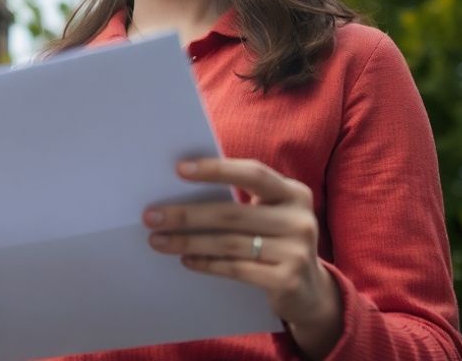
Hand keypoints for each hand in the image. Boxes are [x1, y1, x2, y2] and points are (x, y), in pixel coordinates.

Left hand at [144, 158, 341, 357]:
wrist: (310, 291)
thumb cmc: (276, 241)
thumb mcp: (268, 215)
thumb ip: (240, 201)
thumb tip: (178, 191)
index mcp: (294, 192)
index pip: (253, 173)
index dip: (216, 169)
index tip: (179, 169)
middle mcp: (300, 218)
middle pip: (232, 213)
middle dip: (186, 214)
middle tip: (151, 216)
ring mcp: (298, 250)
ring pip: (229, 243)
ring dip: (188, 242)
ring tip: (159, 241)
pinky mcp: (288, 279)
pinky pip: (237, 268)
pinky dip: (207, 263)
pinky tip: (186, 260)